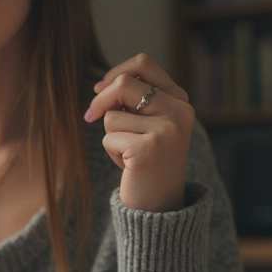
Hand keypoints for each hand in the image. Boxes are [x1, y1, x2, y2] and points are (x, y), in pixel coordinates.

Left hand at [84, 53, 194, 212]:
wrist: (161, 206)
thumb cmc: (149, 163)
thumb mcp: (150, 125)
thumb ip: (136, 102)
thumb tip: (102, 86)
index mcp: (180, 101)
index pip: (143, 64)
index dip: (115, 73)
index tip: (99, 89)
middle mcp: (179, 111)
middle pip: (123, 84)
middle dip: (100, 101)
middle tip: (90, 117)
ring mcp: (166, 130)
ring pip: (112, 115)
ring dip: (110, 135)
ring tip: (128, 154)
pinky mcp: (147, 149)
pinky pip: (109, 138)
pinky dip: (112, 153)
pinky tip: (129, 166)